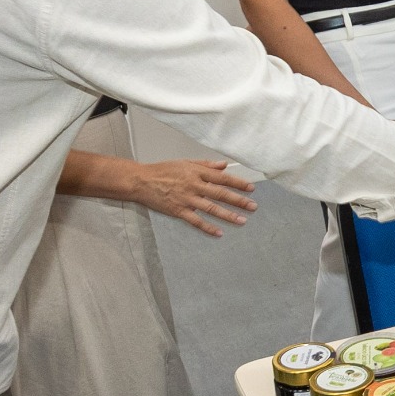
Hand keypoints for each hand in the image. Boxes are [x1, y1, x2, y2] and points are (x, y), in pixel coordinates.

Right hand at [126, 160, 256, 236]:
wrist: (141, 181)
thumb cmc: (163, 170)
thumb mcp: (185, 162)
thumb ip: (206, 165)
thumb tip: (224, 166)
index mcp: (197, 172)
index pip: (222, 178)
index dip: (238, 183)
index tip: (251, 188)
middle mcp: (194, 185)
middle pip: (220, 194)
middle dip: (238, 200)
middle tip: (253, 206)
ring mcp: (187, 199)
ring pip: (211, 208)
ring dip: (228, 215)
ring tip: (242, 221)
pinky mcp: (178, 211)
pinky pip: (196, 221)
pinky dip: (207, 227)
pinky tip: (219, 233)